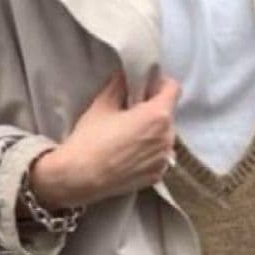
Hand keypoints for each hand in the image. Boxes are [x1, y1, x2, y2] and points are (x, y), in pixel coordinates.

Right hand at [29, 71, 180, 207]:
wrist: (80, 177)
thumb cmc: (90, 139)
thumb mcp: (102, 105)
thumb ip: (119, 87)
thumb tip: (125, 77)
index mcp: (158, 116)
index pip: (173, 89)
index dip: (160, 84)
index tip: (145, 87)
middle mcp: (168, 137)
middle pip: (168, 114)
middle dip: (153, 110)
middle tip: (132, 112)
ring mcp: (164, 159)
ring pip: (164, 137)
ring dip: (153, 132)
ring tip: (130, 137)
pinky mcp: (157, 175)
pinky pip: (159, 156)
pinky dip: (150, 152)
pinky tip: (129, 154)